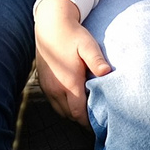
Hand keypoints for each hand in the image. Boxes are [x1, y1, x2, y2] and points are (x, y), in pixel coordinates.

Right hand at [33, 0, 110, 126]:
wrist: (50, 25)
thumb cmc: (72, 35)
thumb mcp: (88, 45)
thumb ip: (96, 61)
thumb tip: (106, 72)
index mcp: (68, 83)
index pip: (78, 114)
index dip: (89, 123)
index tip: (100, 124)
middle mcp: (55, 89)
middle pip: (70, 115)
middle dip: (82, 120)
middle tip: (96, 119)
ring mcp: (47, 87)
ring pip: (60, 111)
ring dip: (72, 113)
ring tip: (87, 112)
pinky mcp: (43, 83)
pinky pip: (54, 103)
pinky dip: (64, 106)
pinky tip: (74, 100)